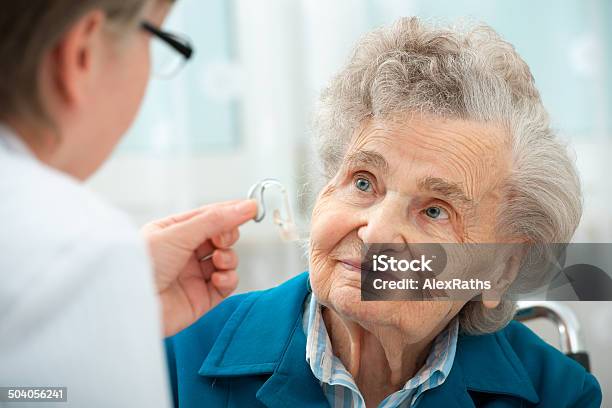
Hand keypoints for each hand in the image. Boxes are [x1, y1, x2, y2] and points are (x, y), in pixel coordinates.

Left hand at [142, 199, 257, 336]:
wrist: (129, 307)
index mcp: (173, 232)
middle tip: (222, 239)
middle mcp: (184, 252)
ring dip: (228, 258)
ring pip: (226, 259)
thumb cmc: (142, 266)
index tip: (251, 208)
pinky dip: (228, 278)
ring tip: (217, 261)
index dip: (230, 211)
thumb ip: (216, 220)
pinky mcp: (201, 298)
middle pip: (221, 237)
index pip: (208, 216)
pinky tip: (217, 278)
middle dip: (228, 236)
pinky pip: (226, 284)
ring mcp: (193, 276)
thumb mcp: (179, 234)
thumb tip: (246, 206)